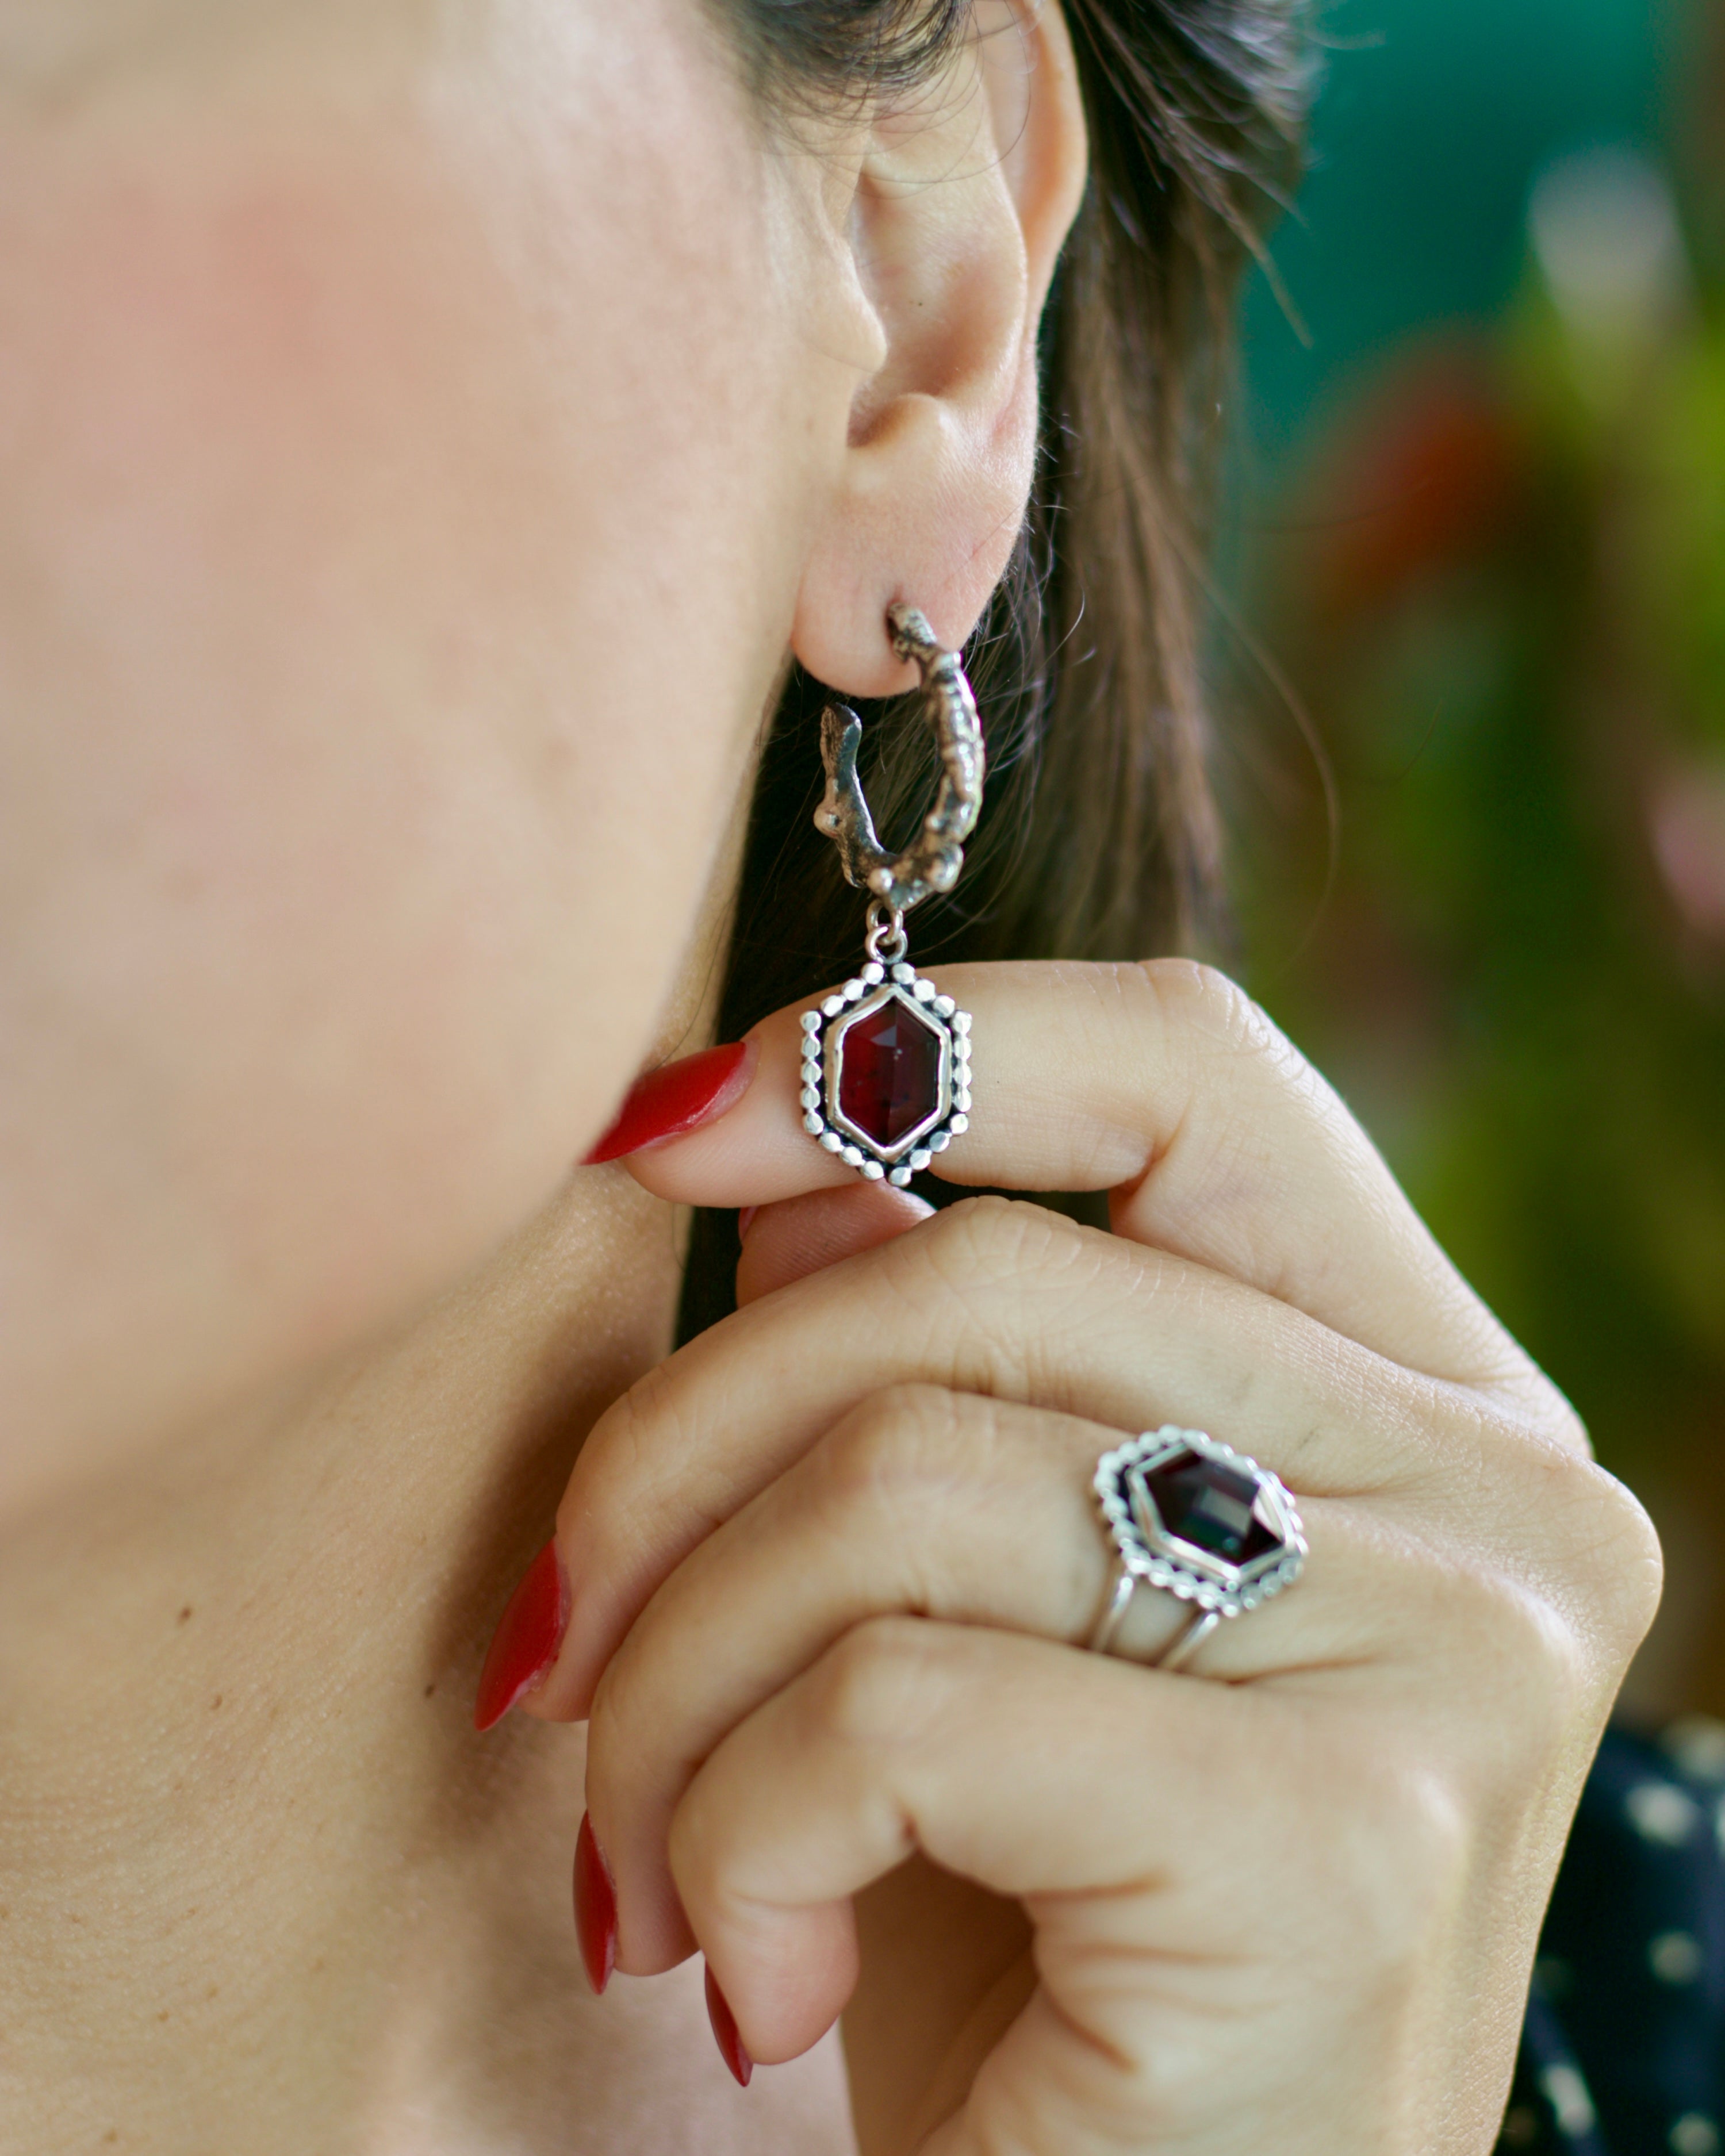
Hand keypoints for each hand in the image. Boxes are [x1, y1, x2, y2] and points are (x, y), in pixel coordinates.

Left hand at [520, 959, 1658, 2154]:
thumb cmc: (1032, 1947)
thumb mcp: (972, 1619)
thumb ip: (927, 1356)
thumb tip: (794, 1153)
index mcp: (1434, 1401)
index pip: (1189, 1068)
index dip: (908, 1046)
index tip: (665, 1140)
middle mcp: (1503, 1497)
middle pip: (970, 1277)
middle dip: (674, 1453)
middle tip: (563, 1646)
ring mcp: (1456, 1659)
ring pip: (898, 1481)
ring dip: (673, 1681)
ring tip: (650, 1853)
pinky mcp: (1346, 1847)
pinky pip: (900, 1703)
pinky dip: (742, 1833)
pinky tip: (766, 1975)